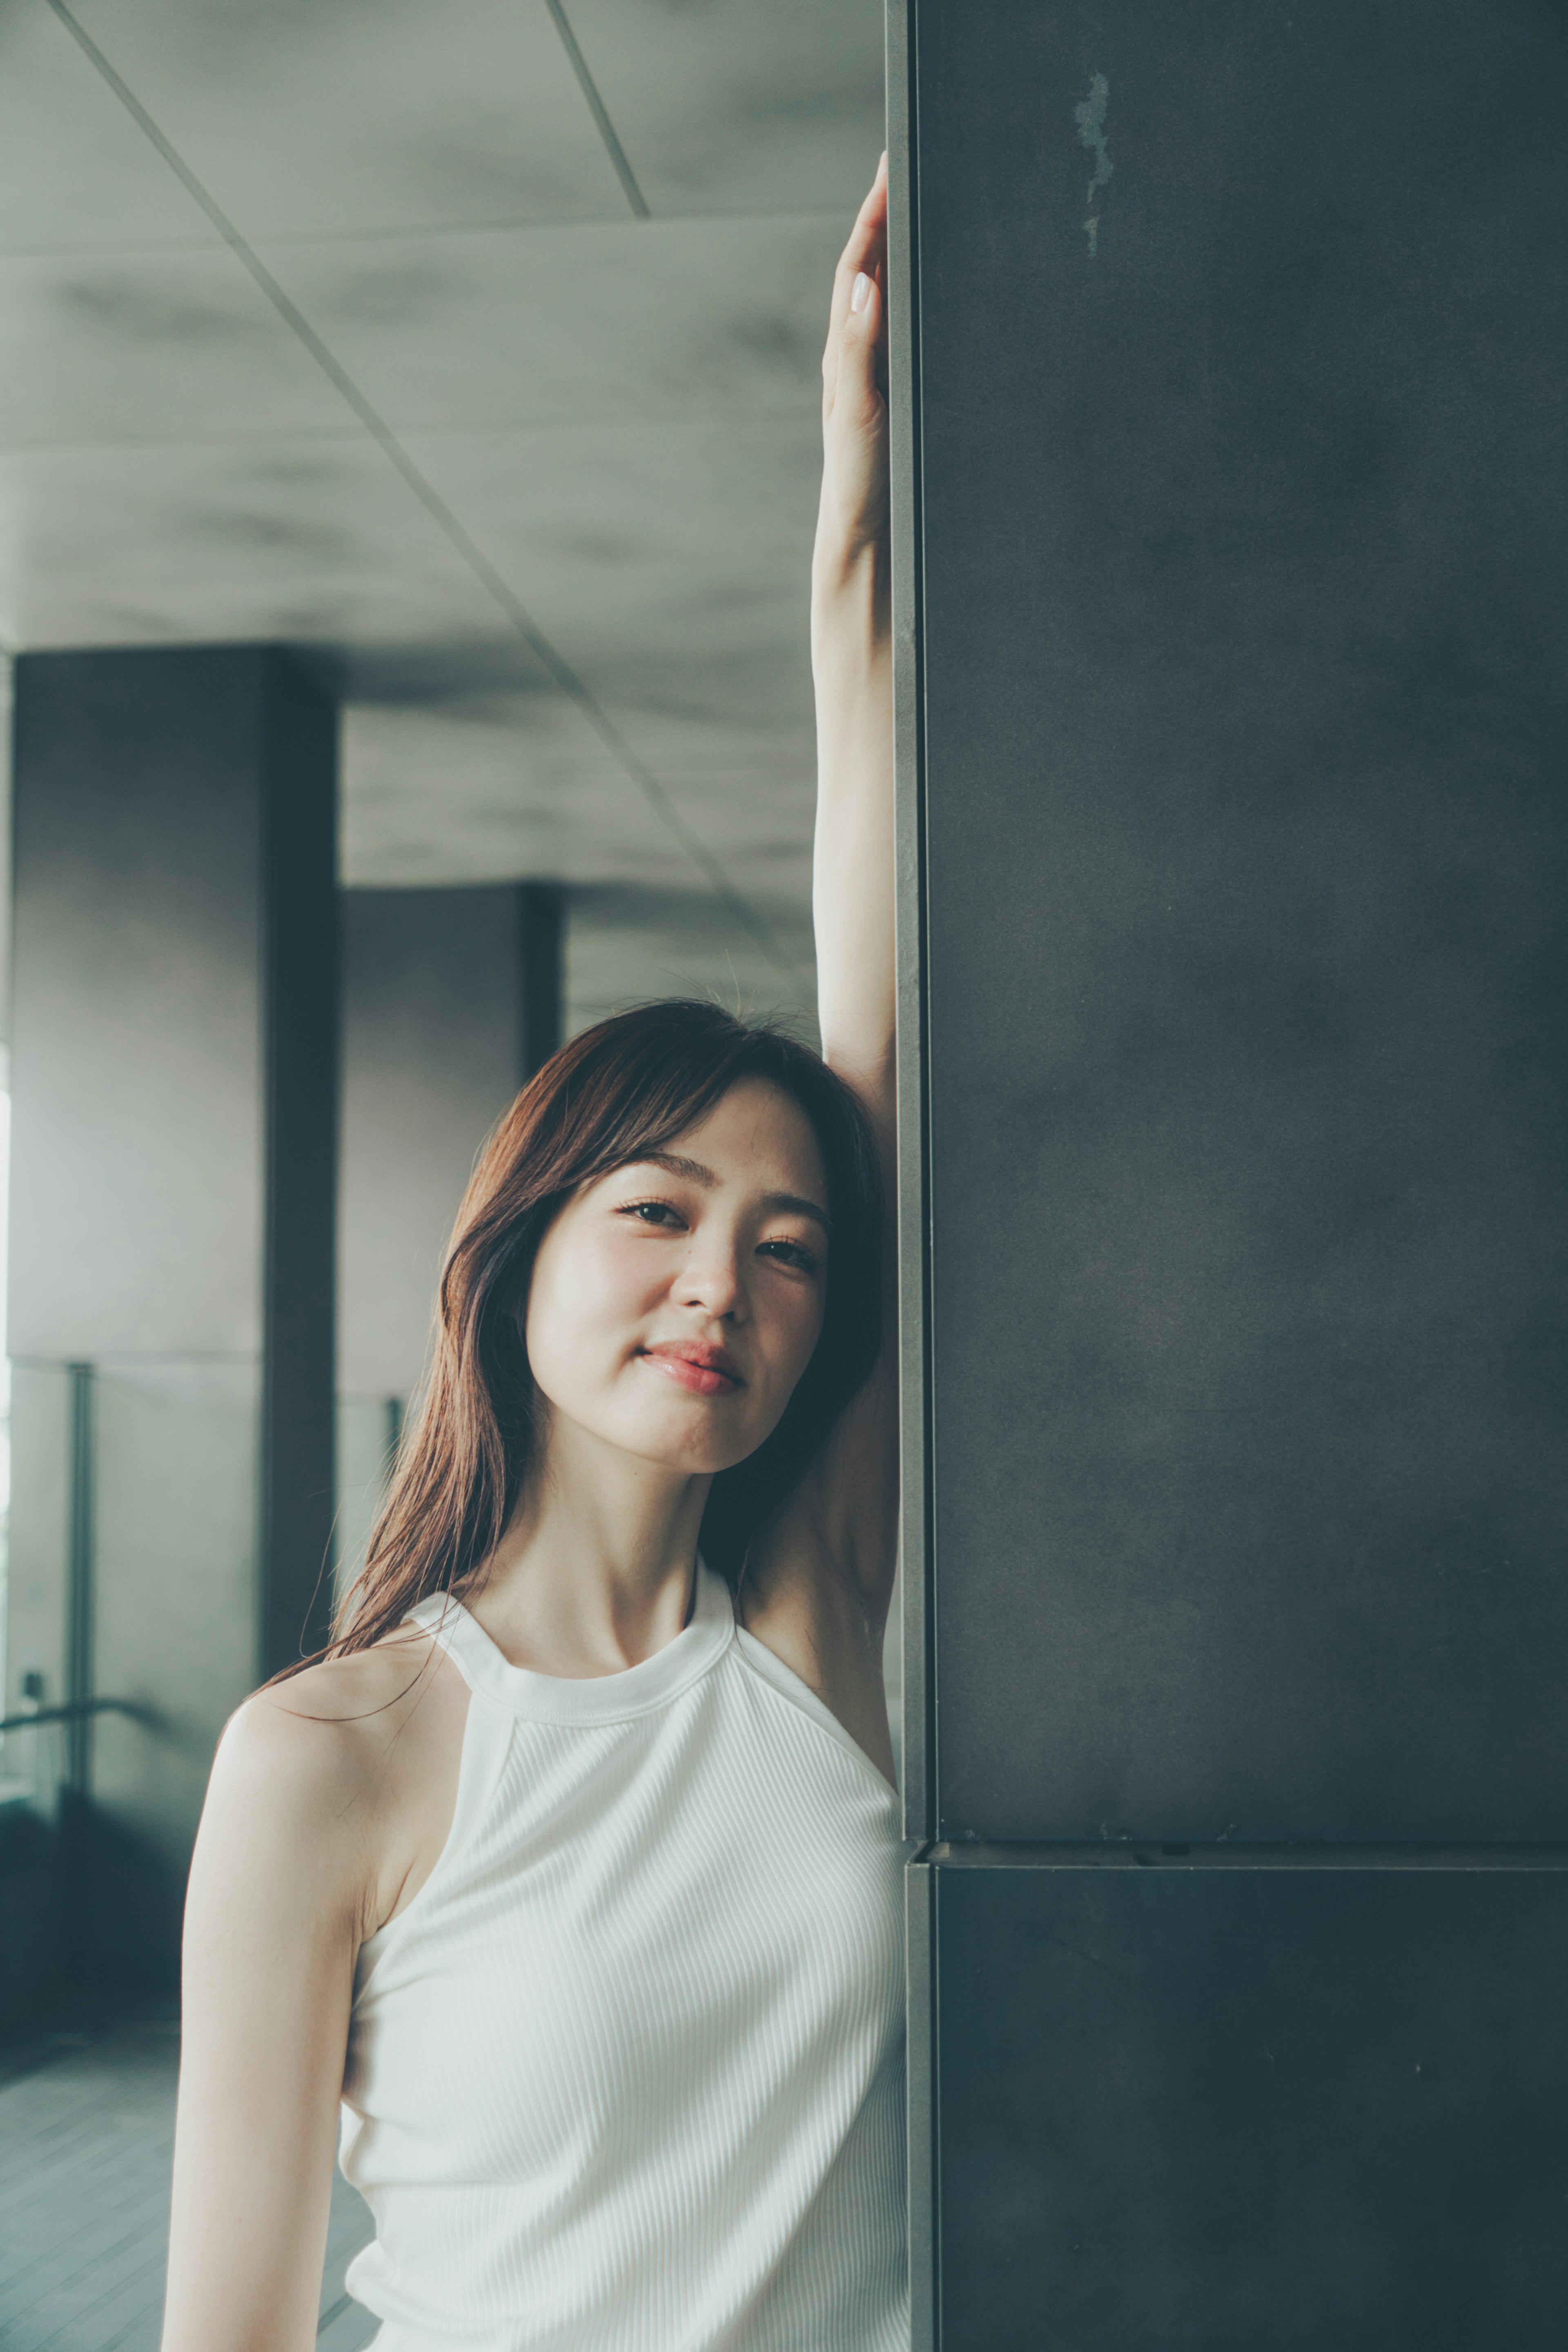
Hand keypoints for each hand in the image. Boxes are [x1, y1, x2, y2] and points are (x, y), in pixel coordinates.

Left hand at [816, 155, 889, 581]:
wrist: (867, 545)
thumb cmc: (860, 487)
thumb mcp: (860, 415)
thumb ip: (859, 353)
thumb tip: (864, 285)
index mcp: (847, 356)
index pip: (857, 270)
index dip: (872, 217)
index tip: (889, 169)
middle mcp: (859, 361)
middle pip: (872, 274)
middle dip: (886, 222)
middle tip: (904, 172)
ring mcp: (878, 381)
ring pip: (888, 304)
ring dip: (899, 258)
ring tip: (919, 215)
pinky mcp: (896, 403)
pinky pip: (906, 338)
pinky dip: (916, 305)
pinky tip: (934, 298)